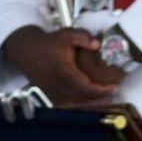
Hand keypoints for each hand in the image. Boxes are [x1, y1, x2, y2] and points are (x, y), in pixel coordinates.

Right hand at [2, 25, 125, 107]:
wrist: (26, 50)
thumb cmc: (49, 42)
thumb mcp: (66, 34)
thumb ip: (83, 37)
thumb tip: (98, 44)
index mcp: (64, 72)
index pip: (87, 88)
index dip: (102, 91)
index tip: (115, 87)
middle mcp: (59, 86)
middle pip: (84, 100)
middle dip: (101, 97)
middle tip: (113, 91)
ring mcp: (54, 94)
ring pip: (77, 105)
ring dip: (92, 103)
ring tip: (105, 95)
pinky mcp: (51, 97)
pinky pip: (69, 105)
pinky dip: (81, 104)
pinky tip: (91, 99)